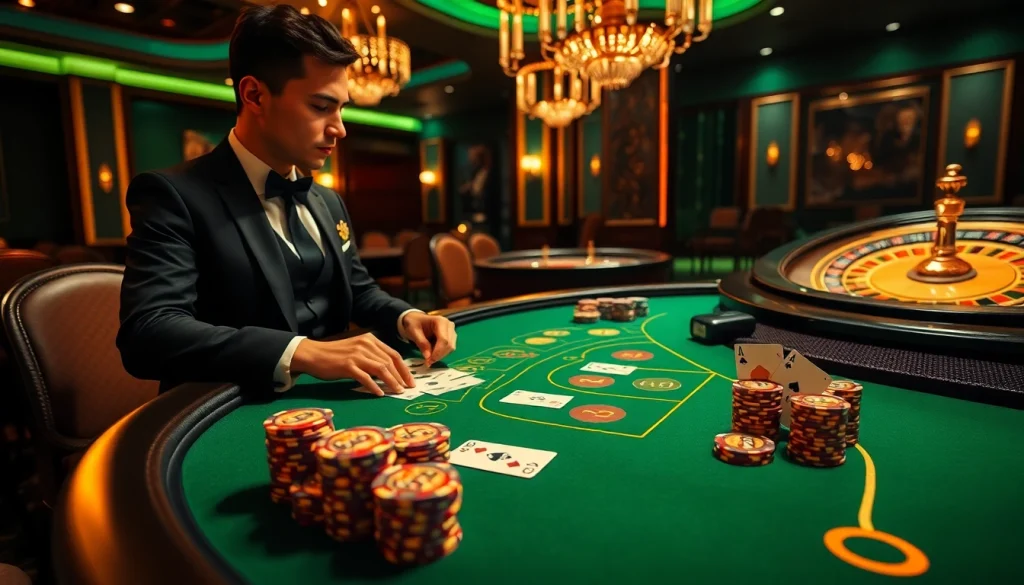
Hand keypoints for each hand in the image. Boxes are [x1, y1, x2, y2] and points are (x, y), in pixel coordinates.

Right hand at [290, 333, 413, 395]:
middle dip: (401, 376)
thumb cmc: (335, 355)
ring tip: (398, 391)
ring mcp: (356, 355)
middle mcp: (365, 345)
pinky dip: (374, 386)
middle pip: (389, 362)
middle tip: (408, 388)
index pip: (393, 354)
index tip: (410, 380)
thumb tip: (389, 371)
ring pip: (381, 369)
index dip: (404, 368)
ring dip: (392, 382)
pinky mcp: (347, 365)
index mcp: (370, 340)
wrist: (313, 354)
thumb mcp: (357, 350)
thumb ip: (372, 356)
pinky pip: (365, 377)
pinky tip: (379, 393)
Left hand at [401, 312, 456, 366]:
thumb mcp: (413, 332)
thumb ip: (421, 343)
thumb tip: (428, 357)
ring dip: (440, 355)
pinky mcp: (451, 336)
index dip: (438, 352)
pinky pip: (449, 348)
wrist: (415, 319)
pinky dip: (441, 353)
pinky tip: (432, 353)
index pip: (444, 340)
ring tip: (429, 358)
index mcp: (440, 321)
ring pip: (451, 348)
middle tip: (428, 362)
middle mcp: (449, 325)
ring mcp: (452, 331)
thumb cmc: (414, 324)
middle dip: (439, 355)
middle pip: (449, 345)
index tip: (429, 361)